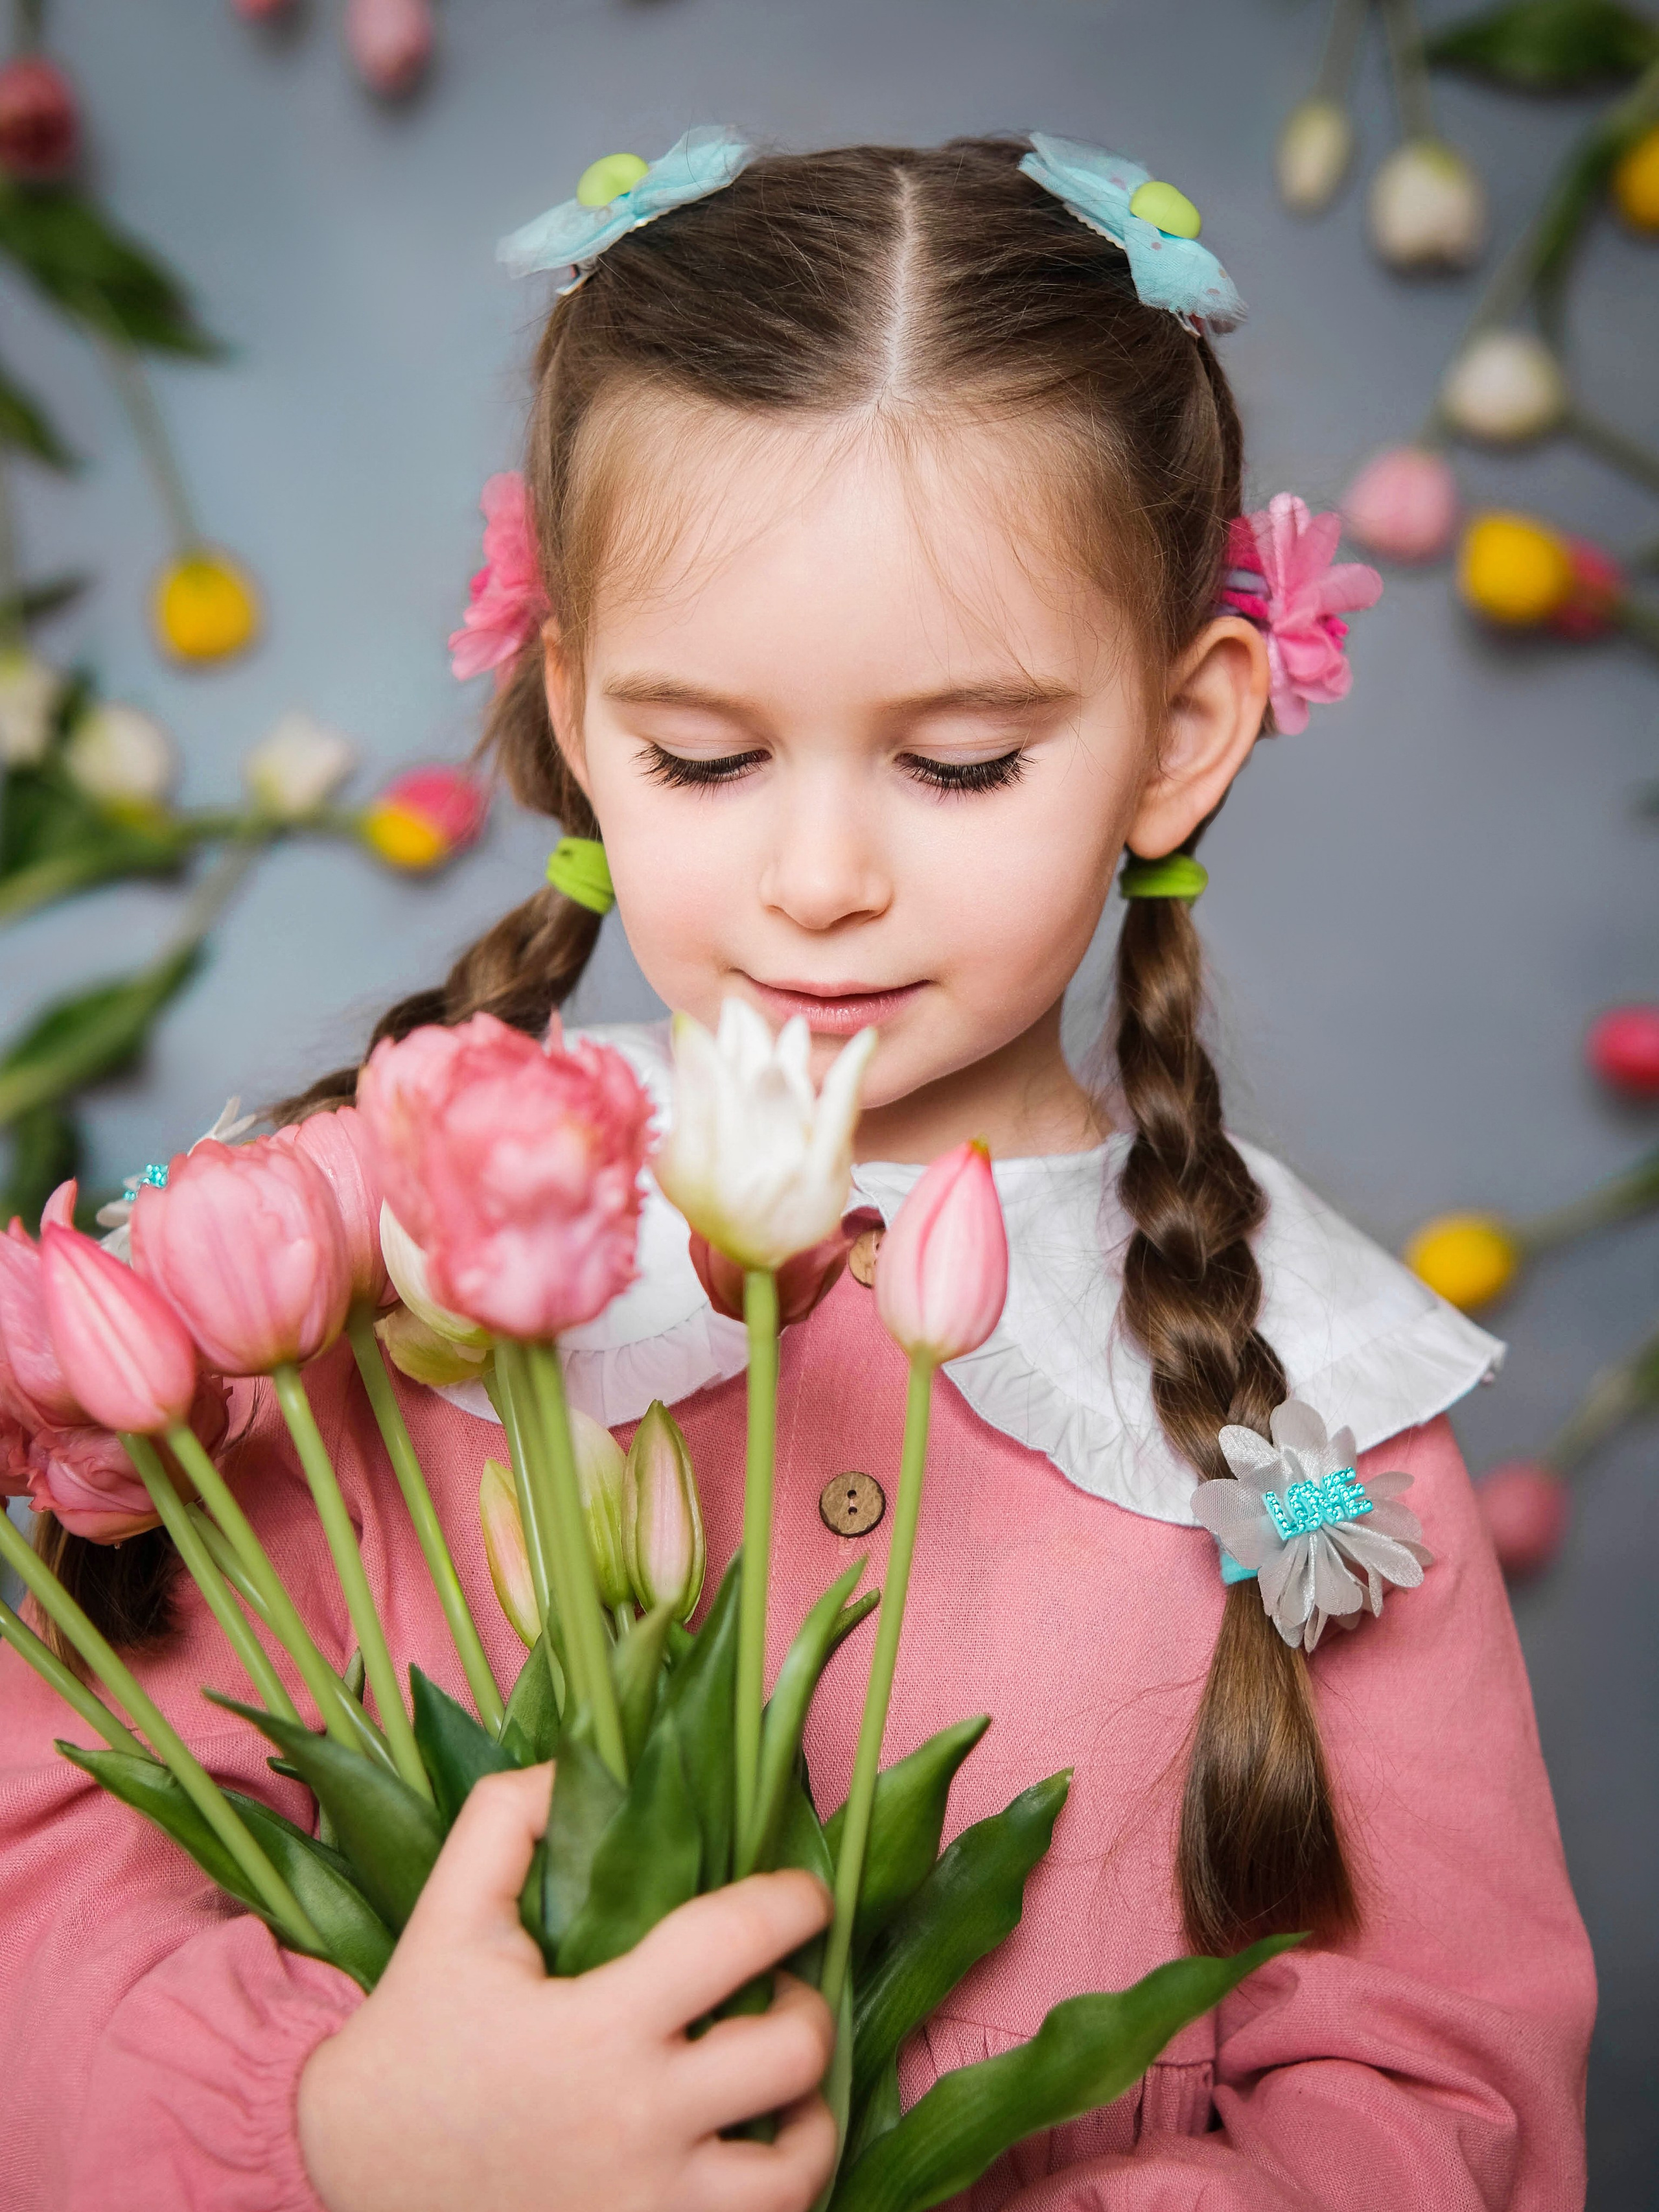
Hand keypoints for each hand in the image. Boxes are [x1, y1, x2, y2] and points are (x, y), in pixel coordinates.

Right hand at [299, 1765, 837, 2211]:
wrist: (354, 2177)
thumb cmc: (412, 2042)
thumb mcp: (446, 1915)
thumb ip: (507, 1819)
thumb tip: (580, 1766)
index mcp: (596, 2026)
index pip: (737, 1939)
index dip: (794, 1900)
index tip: (805, 1893)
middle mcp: (637, 2122)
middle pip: (793, 2057)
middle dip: (809, 2008)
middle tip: (781, 1992)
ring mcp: (649, 2206)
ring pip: (798, 2171)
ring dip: (812, 2119)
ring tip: (785, 2085)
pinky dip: (779, 2193)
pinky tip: (752, 2155)